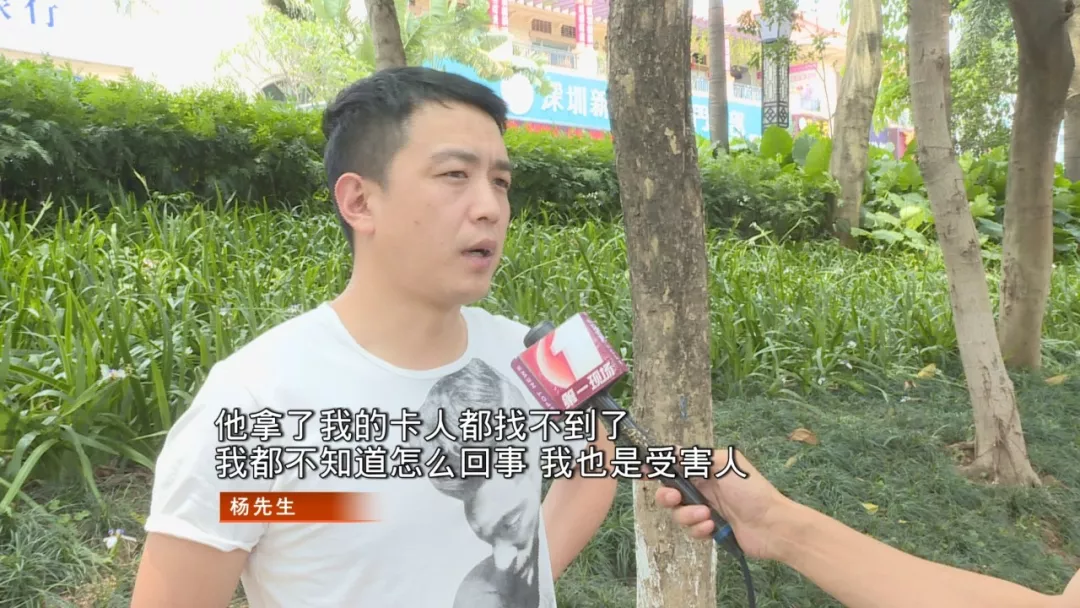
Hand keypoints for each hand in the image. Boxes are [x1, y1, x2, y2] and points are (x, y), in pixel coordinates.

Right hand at [652, 446, 792, 560]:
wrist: (772, 525)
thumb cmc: (751, 489)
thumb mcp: (726, 464)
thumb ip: (697, 458)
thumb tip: (673, 450)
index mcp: (705, 470)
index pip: (675, 466)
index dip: (657, 468)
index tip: (641, 469)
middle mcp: (703, 489)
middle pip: (670, 492)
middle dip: (667, 497)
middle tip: (674, 499)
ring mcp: (705, 510)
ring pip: (678, 514)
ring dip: (688, 515)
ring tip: (706, 516)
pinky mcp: (709, 530)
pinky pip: (692, 530)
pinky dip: (699, 528)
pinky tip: (713, 526)